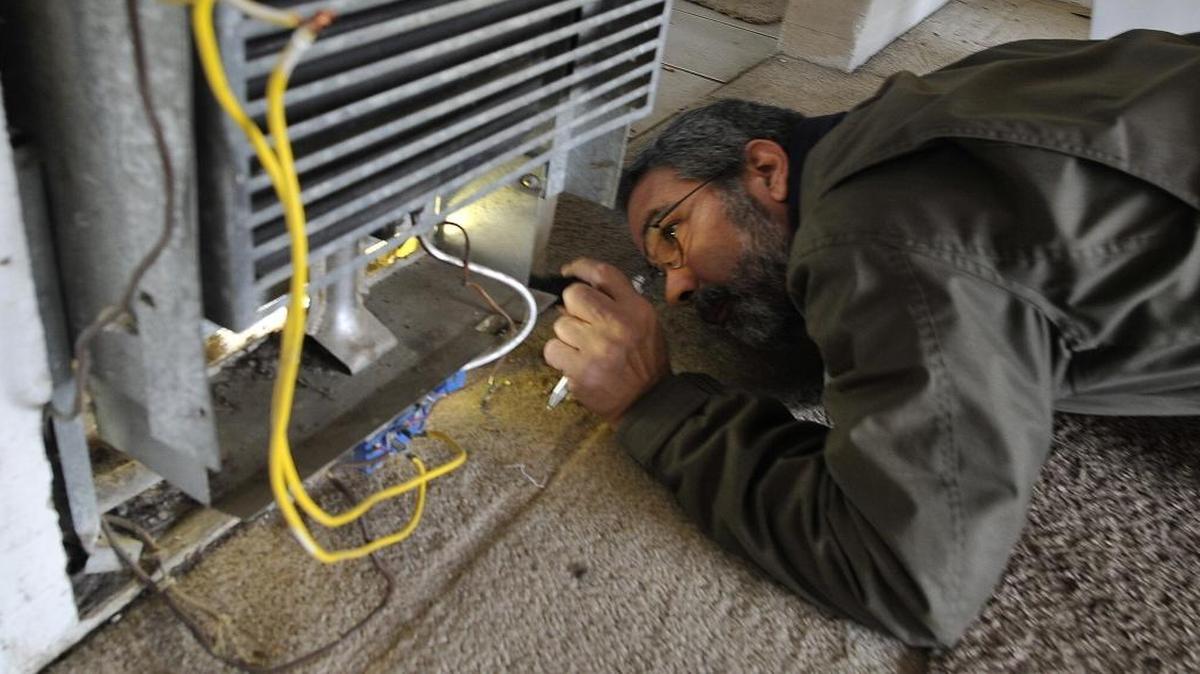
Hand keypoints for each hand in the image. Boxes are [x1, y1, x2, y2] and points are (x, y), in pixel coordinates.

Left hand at [543, 258, 669, 423]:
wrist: (647, 403)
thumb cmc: (644, 362)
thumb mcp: (645, 323)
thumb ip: (619, 302)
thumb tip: (580, 290)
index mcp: (636, 309)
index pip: (602, 273)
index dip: (580, 267)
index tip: (569, 272)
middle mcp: (617, 324)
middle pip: (574, 295)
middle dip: (572, 308)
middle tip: (582, 324)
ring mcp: (598, 348)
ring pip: (560, 324)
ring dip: (566, 336)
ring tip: (583, 349)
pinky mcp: (581, 370)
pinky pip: (552, 350)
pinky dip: (559, 356)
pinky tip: (575, 363)